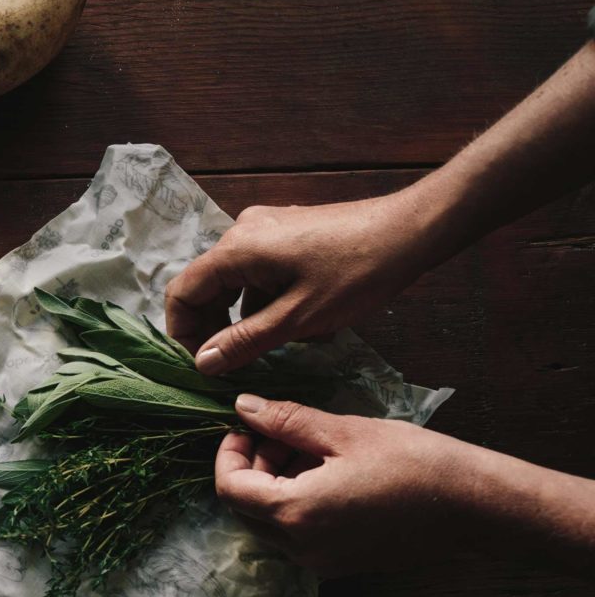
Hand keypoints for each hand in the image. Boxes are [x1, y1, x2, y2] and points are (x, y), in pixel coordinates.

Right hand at [165, 192, 437, 374]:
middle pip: (206, 287)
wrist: (413, 229)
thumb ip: (244, 342)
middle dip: (215, 329)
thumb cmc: (359, 273)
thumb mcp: (299, 318)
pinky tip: (299, 322)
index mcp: (237, 249)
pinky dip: (267, 301)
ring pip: (235, 284)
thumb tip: (202, 364)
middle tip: (233, 366)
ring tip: (277, 346)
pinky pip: (259, 273)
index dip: (183, 334)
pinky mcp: (287, 233)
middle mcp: (242, 232)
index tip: (201, 367)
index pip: (182, 293)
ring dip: (246, 318)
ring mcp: (265, 229)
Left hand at [215, 395, 475, 576]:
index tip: (247, 426)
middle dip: (254, 466)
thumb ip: (287, 421)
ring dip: (275, 485)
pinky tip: (329, 474)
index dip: (229, 453)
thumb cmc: (415, 463)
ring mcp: (321, 561)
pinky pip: (298, 535)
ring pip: (270, 523)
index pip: (230, 488)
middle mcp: (301, 547)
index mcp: (295, 513)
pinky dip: (298, 504)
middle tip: (284, 433)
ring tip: (311, 449)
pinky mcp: (341, 564)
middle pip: (246, 508)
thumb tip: (244, 407)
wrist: (475, 506)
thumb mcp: (346, 432)